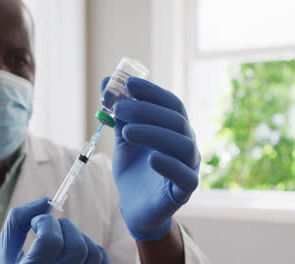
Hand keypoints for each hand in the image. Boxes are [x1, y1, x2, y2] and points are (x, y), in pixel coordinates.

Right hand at [0, 198, 108, 263]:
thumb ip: (18, 222)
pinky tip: (75, 251)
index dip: (45, 223)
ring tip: (62, 242)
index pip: (51, 241)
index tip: (36, 223)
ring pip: (93, 254)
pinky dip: (92, 250)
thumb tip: (47, 200)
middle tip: (50, 229)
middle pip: (77, 248)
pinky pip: (102, 262)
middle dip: (65, 227)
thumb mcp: (3, 252)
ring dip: (79, 238)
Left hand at [101, 77, 199, 240]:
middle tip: (120, 108)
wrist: (135, 206)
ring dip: (154, 133)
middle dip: (146, 111)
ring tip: (127, 131)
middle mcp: (186, 144)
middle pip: (176, 121)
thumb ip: (119, 114)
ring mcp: (188, 167)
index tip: (129, 83)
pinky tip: (151, 158)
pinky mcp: (184, 190)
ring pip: (182, 145)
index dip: (152, 92)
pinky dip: (170, 165)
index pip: (170, 104)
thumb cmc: (134, 169)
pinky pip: (185, 176)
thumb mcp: (124, 138)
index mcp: (174, 129)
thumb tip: (106, 82)